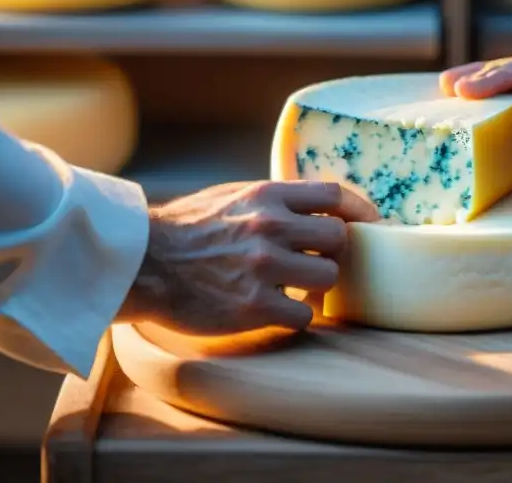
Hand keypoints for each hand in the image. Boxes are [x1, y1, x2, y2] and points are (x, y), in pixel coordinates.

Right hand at [119, 181, 377, 336]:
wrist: (142, 264)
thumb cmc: (187, 229)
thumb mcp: (233, 196)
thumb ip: (276, 200)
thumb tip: (316, 204)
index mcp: (267, 195)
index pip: (334, 195)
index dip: (358, 210)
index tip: (369, 223)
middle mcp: (270, 227)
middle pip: (339, 238)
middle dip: (332, 252)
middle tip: (316, 261)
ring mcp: (263, 267)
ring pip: (327, 276)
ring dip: (315, 285)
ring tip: (293, 287)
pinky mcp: (253, 307)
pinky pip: (303, 314)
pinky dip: (296, 315)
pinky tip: (276, 310)